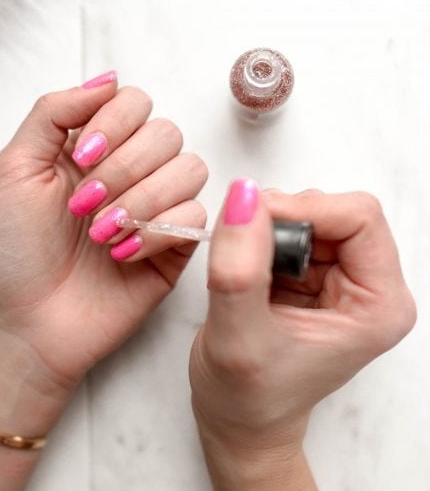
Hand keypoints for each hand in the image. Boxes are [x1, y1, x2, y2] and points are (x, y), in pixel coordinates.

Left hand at [0, 74, 207, 436]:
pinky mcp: (175, 247)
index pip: (135, 103)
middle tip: (84, 205)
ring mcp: (157, 210)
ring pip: (191, 169)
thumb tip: (107, 79)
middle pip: (167, 133)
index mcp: (94, 149)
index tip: (81, 158)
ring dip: (144, 198)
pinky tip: (121, 254)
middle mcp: (131, 173)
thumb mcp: (14, 169)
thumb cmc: (11, 252)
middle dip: (126, 167)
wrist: (24, 324)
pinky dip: (157, 232)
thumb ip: (54, 113)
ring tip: (101, 233)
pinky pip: (196, 218)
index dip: (115, 123)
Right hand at [189, 180, 415, 488]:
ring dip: (265, 230)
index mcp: (379, 305)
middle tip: (243, 255)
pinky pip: (285, 229)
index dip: (303, 209)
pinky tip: (245, 271)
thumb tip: (243, 197)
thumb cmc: (247, 398)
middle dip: (280, 220)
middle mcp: (367, 287)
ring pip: (306, 215)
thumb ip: (240, 269)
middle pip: (332, 210)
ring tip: (242, 272)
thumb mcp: (238, 338)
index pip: (359, 217)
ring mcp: (339, 279)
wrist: (239, 419)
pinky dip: (257, 237)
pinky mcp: (311, 275)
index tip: (252, 223)